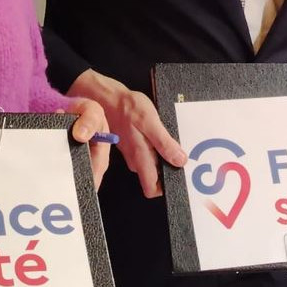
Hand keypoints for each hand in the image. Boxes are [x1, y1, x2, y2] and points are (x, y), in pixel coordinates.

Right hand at [68, 69, 186, 197]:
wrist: (107, 98)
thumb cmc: (128, 107)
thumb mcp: (150, 122)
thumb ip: (164, 143)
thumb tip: (179, 161)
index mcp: (141, 157)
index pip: (152, 188)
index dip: (165, 188)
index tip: (178, 176)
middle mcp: (135, 159)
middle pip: (152, 178)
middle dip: (167, 172)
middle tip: (180, 157)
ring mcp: (131, 153)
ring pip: (149, 165)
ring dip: (161, 159)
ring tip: (172, 144)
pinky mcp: (130, 144)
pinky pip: (145, 154)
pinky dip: (155, 149)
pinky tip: (160, 136)